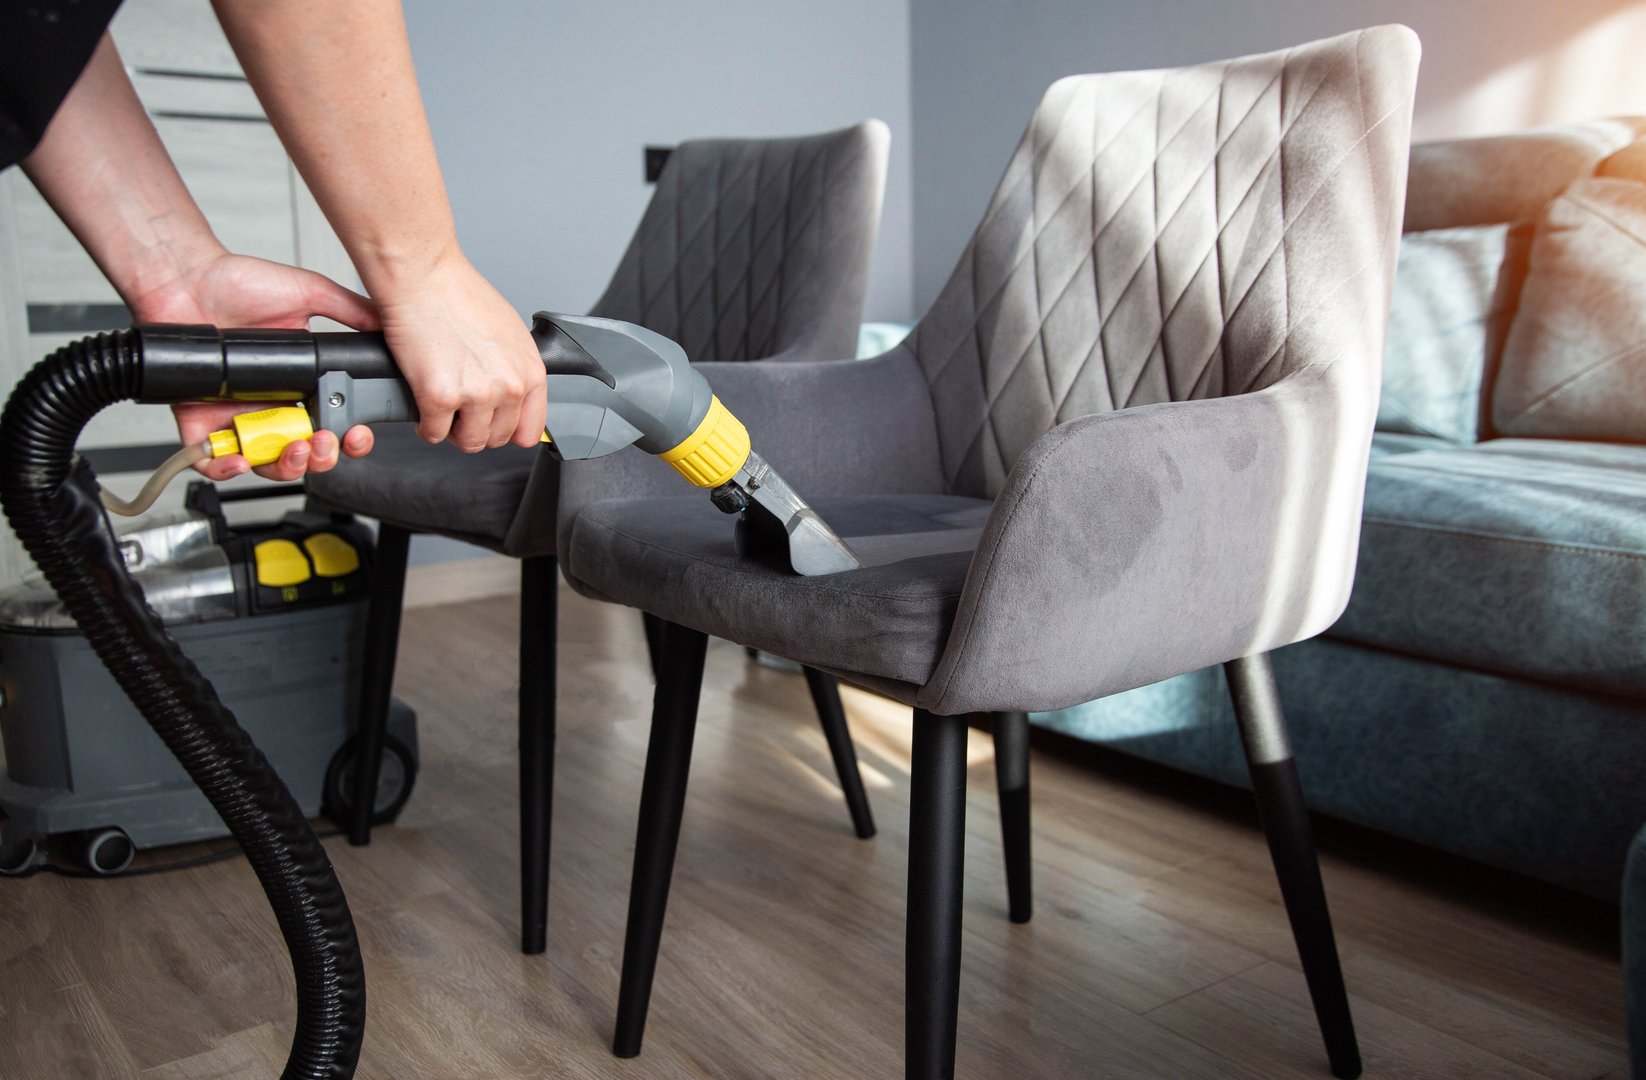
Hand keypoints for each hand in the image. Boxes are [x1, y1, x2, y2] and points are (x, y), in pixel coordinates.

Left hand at [129, 249, 381, 480]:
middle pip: (305, 452)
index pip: (333, 424)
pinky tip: (242, 458)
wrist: (187, 276)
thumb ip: (351, 310)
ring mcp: (237, 415)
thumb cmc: (238, 282)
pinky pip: (212, 461)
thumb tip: (389, 324)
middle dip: (322, 457)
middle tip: (324, 442)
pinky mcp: (200, 420)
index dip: (349, 438)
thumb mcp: (309, 292)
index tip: (357, 433)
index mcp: (299, 383)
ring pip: (266, 463)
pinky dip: (226, 469)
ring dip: (286, 466)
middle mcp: (271, 405)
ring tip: (294, 448)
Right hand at [371, 252, 545, 451]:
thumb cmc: (458, 296)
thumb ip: (515, 368)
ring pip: (468, 442)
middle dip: (475, 428)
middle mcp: (509, 386)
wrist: (423, 277)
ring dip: (452, 430)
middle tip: (458, 408)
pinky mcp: (439, 397)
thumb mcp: (509, 334)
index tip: (490, 423)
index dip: (506, 430)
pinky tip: (422, 404)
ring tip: (442, 406)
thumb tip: (513, 397)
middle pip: (496, 438)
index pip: (529, 430)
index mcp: (530, 371)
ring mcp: (476, 394)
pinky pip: (433, 433)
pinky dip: (425, 425)